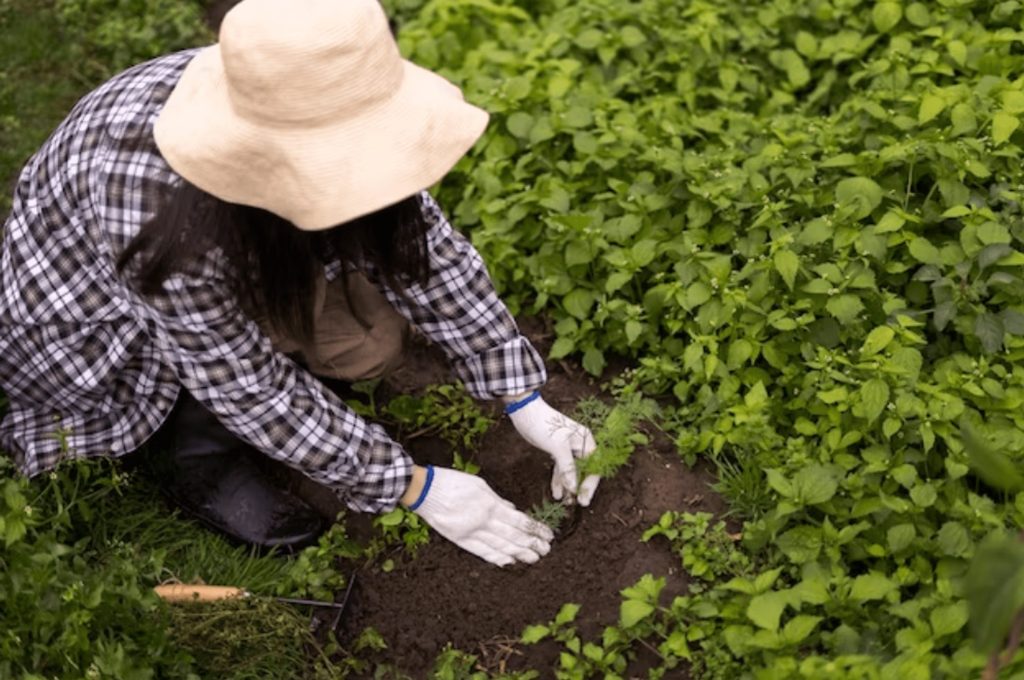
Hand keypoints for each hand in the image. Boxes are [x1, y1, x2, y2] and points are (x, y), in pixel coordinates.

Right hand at [407, 466, 552, 566]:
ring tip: (533, 558)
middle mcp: (483, 521)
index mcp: (490, 505)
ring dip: (519, 553)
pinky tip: (509, 561)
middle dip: (532, 544)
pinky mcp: (460, 540)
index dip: (536, 530)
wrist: (424, 491)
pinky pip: (482, 551)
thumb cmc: (452, 482)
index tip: (547, 535)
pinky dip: (497, 557)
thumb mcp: (480, 485)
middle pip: (513, 536)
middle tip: (546, 550)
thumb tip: (513, 510)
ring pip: (500, 546)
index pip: (519, 521)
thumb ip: (498, 500)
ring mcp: (471, 532)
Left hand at [507, 393, 599, 505]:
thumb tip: (574, 488)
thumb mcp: (558, 447)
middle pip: (584, 470)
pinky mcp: (557, 450)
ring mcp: (568, 448)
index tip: (583, 500)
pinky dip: (559, 479)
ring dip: (568, 485)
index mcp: (586, 440)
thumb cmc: (544, 425)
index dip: (590, 484)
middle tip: (574, 503)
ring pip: (572, 471)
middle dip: (579, 487)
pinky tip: (556, 493)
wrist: (526, 411)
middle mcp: (580, 444)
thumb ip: (568, 468)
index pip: (594, 467)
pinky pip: (561, 468)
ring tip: (563, 501)